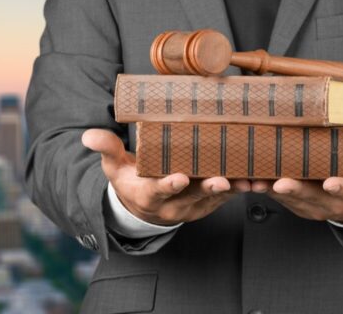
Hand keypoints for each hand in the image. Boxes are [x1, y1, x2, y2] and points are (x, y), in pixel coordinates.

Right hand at [82, 129, 250, 225]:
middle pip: (191, 196)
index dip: (168, 185)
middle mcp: (171, 205)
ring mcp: (192, 207)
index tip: (178, 178)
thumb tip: (88, 135)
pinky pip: (226, 199)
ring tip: (246, 181)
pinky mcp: (208, 205)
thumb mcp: (113, 167)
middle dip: (207, 188)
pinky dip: (240, 190)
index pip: (157, 191)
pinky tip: (254, 179)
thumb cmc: (129, 180)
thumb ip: (106, 149)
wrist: (144, 207)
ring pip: (213, 199)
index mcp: (148, 195)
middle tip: (221, 179)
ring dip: (231, 190)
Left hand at [252, 115, 342, 223]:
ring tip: (254, 181)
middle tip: (280, 182)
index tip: (330, 183)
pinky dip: (264, 190)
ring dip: (272, 191)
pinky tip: (247, 179)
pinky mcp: (297, 205)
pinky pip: (278, 199)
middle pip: (312, 198)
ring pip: (290, 200)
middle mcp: (333, 204)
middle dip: (295, 190)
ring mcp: (313, 207)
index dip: (340, 188)